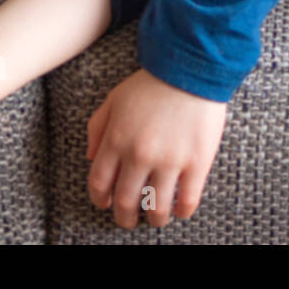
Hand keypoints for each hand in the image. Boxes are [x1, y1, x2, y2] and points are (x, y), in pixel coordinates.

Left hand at [86, 69, 226, 227]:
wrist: (191, 68)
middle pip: (126, 201)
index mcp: (116, 140)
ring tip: (157, 219)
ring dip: (154, 219)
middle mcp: (139, 154)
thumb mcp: (114, 99)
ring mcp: (169, 160)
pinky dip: (182, 211)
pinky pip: (188, 199)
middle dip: (125, 217)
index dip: (101, 200)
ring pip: (157, 207)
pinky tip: (180, 210)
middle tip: (129, 220)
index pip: (100, 183)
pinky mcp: (196, 162)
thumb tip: (91, 158)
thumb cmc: (152, 83)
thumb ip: (97, 128)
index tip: (106, 204)